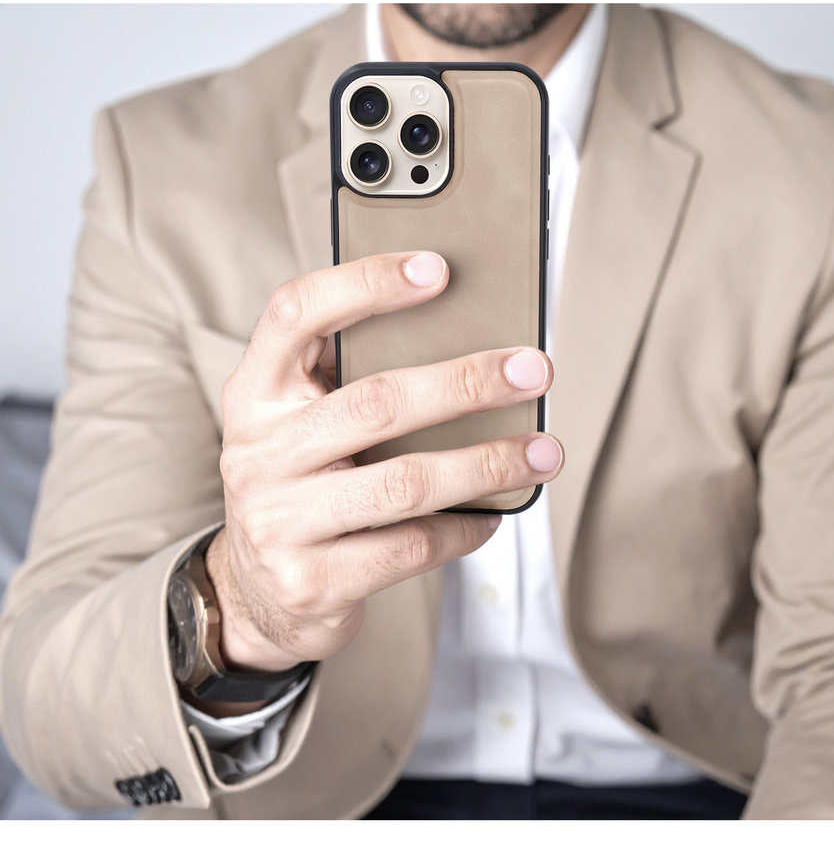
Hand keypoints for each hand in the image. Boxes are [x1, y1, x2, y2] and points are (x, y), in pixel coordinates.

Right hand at [206, 250, 560, 674]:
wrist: (259, 597)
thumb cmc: (303, 488)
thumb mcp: (303, 427)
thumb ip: (354, 385)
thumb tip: (472, 346)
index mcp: (256, 394)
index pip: (296, 314)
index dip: (365, 283)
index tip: (438, 268)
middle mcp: (259, 452)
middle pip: (376, 401)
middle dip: (467, 382)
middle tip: (532, 371)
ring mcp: (280, 521)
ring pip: (405, 481)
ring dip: (487, 463)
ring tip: (542, 452)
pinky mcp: (313, 582)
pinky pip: (412, 547)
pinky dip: (465, 528)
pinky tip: (492, 516)